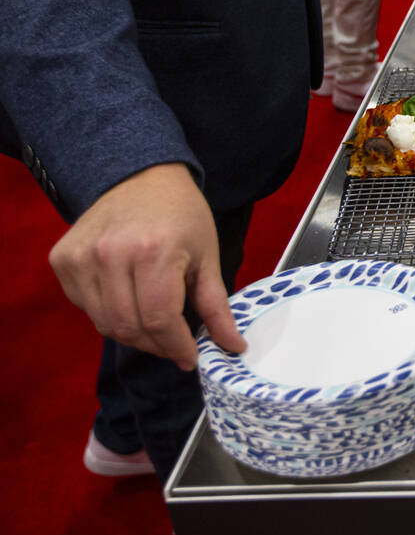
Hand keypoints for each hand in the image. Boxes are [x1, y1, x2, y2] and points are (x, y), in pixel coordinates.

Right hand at [48, 163, 245, 369]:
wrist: (141, 177)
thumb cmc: (182, 215)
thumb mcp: (208, 257)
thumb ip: (216, 307)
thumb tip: (233, 347)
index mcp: (154, 252)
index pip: (160, 320)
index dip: (177, 347)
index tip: (190, 358)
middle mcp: (110, 254)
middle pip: (129, 327)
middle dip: (157, 345)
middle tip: (174, 344)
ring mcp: (80, 256)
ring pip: (104, 323)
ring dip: (132, 335)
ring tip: (155, 325)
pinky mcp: (62, 258)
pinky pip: (85, 306)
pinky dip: (108, 314)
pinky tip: (128, 300)